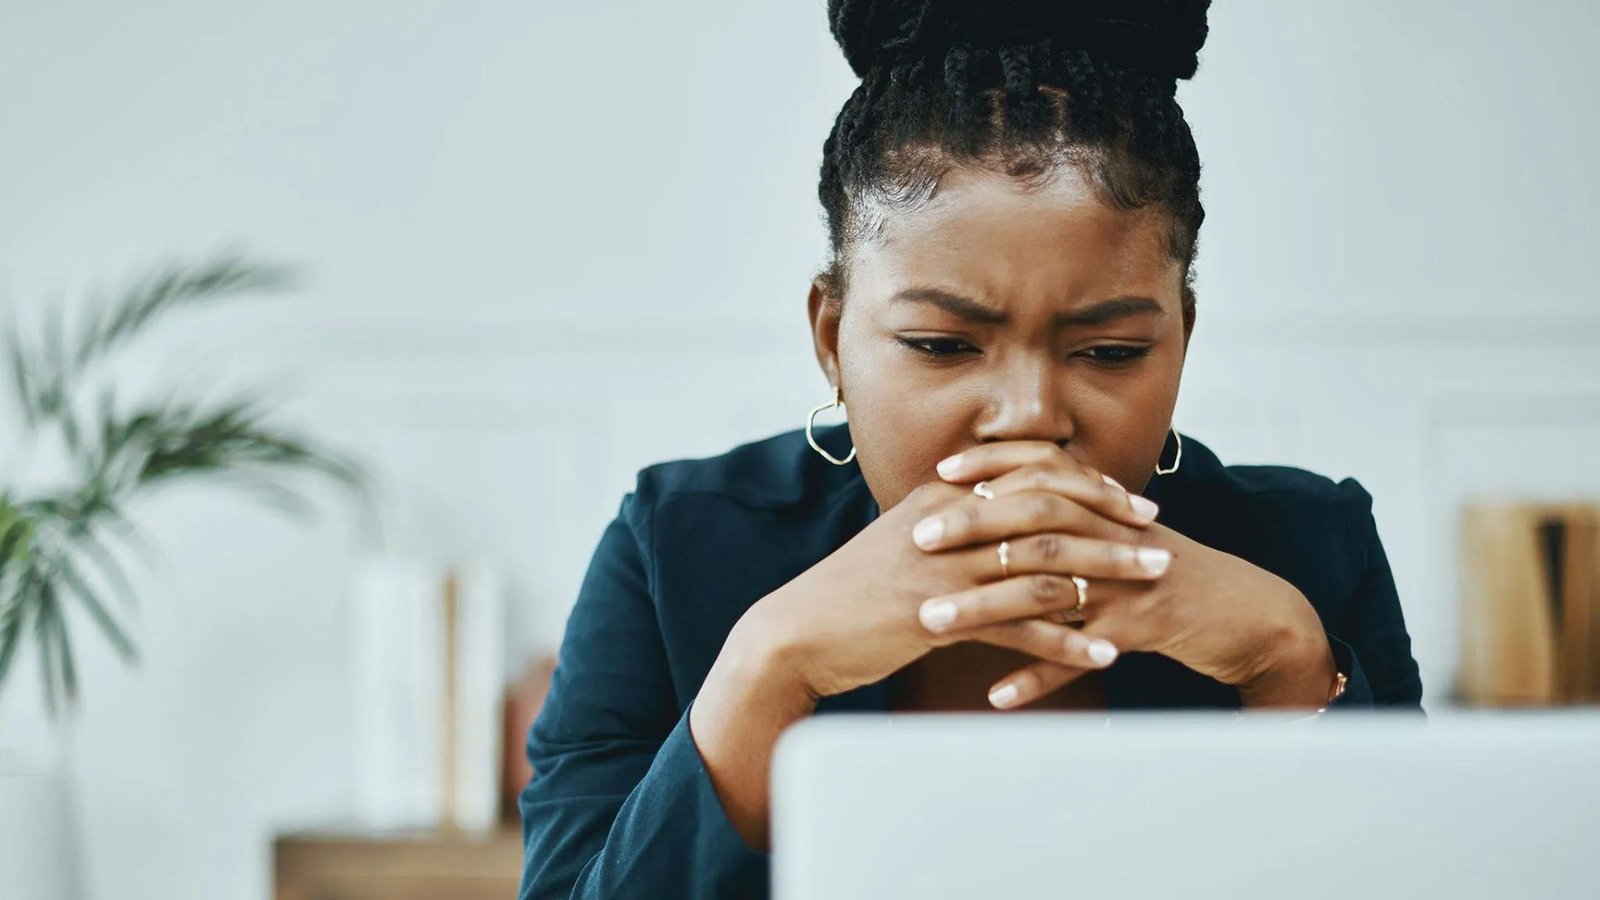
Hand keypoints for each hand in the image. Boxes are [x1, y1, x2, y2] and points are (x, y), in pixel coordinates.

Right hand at [735, 454, 1163, 701]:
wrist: (798, 635)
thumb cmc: (851, 594)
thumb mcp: (903, 543)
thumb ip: (952, 526)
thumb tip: (999, 520)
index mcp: (942, 498)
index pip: (1029, 474)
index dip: (1086, 484)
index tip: (1129, 500)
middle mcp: (949, 523)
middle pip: (1049, 510)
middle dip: (1111, 523)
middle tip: (1156, 539)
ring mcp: (945, 569)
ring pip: (1045, 563)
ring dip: (1107, 575)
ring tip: (1152, 586)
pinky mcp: (940, 617)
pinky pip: (1021, 626)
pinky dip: (1068, 640)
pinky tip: (1103, 653)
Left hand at [921, 441, 1336, 708]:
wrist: (1247, 613)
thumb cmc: (1168, 575)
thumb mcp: (1120, 537)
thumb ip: (1071, 519)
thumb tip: (1003, 505)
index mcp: (1105, 508)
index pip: (1043, 471)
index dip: (992, 468)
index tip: (939, 475)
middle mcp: (1114, 535)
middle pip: (1037, 519)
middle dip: (973, 527)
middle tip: (918, 540)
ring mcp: (1130, 582)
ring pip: (1049, 588)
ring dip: (986, 608)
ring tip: (932, 623)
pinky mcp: (1145, 630)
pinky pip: (1082, 655)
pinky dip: (1039, 676)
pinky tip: (998, 695)